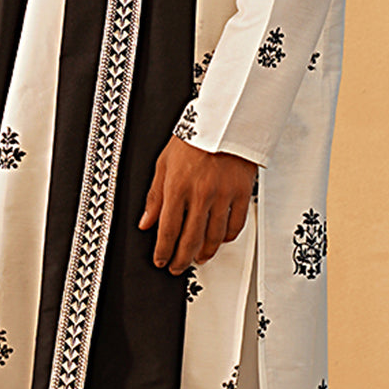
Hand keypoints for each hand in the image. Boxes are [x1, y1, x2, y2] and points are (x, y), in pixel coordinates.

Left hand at [138, 136, 256, 276]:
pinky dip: (226, 238)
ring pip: (214, 237)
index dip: (163, 251)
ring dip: (205, 253)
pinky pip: (235, 225)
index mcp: (178, 186)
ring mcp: (223, 195)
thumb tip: (146, 223)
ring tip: (198, 258)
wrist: (225, 120)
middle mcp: (201, 194)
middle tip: (177, 267)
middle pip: (190, 239)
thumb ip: (155, 196)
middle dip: (181, 259)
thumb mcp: (164, 163)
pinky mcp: (242, 193)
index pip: (168, 229)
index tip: (161, 260)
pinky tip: (219, 240)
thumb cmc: (194, 137)